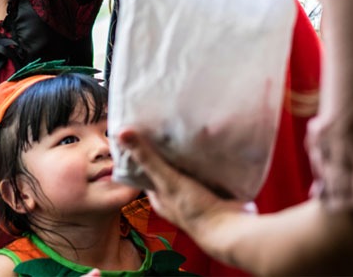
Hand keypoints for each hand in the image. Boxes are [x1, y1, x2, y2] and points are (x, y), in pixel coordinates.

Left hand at [116, 127, 248, 236]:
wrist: (229, 228)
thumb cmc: (194, 208)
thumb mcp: (167, 180)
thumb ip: (147, 158)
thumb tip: (122, 134)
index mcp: (159, 197)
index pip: (145, 170)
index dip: (143, 152)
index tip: (142, 131)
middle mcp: (175, 195)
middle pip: (167, 168)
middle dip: (167, 150)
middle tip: (165, 124)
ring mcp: (194, 193)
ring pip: (187, 168)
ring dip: (187, 153)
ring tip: (185, 127)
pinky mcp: (212, 189)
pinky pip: (206, 169)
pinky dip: (205, 158)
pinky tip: (206, 142)